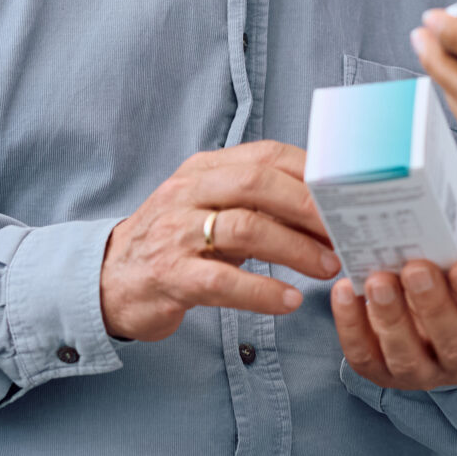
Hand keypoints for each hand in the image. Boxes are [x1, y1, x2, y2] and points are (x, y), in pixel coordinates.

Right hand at [99, 142, 340, 341]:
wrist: (107, 280)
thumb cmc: (175, 243)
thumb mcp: (211, 208)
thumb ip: (257, 200)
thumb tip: (326, 204)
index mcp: (204, 170)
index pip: (266, 155)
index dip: (311, 171)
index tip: (348, 192)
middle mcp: (188, 193)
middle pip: (256, 184)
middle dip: (308, 206)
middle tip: (345, 230)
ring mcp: (175, 234)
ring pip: (243, 228)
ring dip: (295, 249)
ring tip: (328, 268)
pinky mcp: (169, 276)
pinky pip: (222, 281)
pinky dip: (262, 291)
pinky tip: (289, 300)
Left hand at [331, 256, 456, 389]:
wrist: (428, 316)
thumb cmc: (452, 285)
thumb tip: (433, 227)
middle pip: (454, 344)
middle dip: (432, 305)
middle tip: (415, 269)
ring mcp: (423, 374)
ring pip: (407, 357)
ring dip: (391, 317)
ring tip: (378, 280)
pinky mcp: (382, 375)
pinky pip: (365, 356)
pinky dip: (352, 325)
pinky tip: (345, 291)